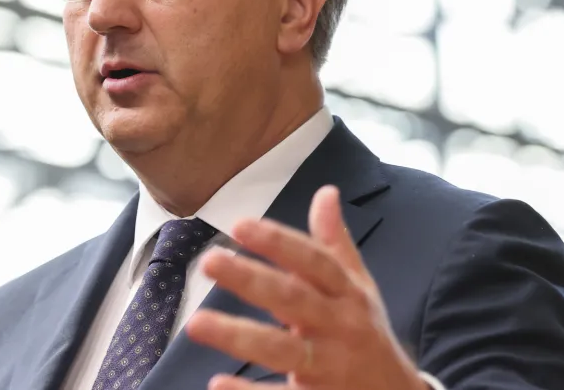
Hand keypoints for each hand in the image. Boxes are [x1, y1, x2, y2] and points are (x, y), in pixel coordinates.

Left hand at [185, 185, 427, 389]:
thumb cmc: (367, 334)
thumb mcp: (360, 287)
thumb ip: (336, 243)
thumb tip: (326, 192)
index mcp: (348, 294)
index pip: (314, 261)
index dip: (279, 242)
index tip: (240, 225)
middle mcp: (340, 326)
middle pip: (294, 300)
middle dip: (252, 280)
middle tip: (210, 261)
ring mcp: (329, 367)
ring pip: (284, 350)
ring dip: (240, 336)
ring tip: (196, 323)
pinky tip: (218, 384)